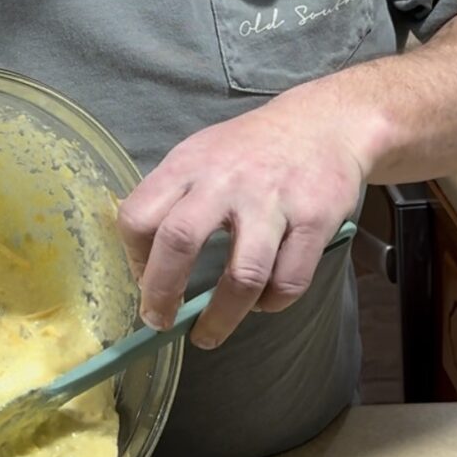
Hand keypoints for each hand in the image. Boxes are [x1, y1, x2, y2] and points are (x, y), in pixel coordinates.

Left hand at [117, 86, 367, 349]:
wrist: (323, 122)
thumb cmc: (251, 149)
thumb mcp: (201, 155)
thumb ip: (172, 198)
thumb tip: (144, 262)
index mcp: (188, 165)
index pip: (138, 215)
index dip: (133, 259)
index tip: (142, 282)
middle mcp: (226, 180)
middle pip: (179, 242)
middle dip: (162, 293)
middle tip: (160, 321)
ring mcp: (273, 201)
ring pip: (243, 277)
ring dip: (221, 318)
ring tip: (208, 334)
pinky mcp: (314, 219)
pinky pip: (288, 282)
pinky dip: (271, 304)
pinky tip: (261, 302)